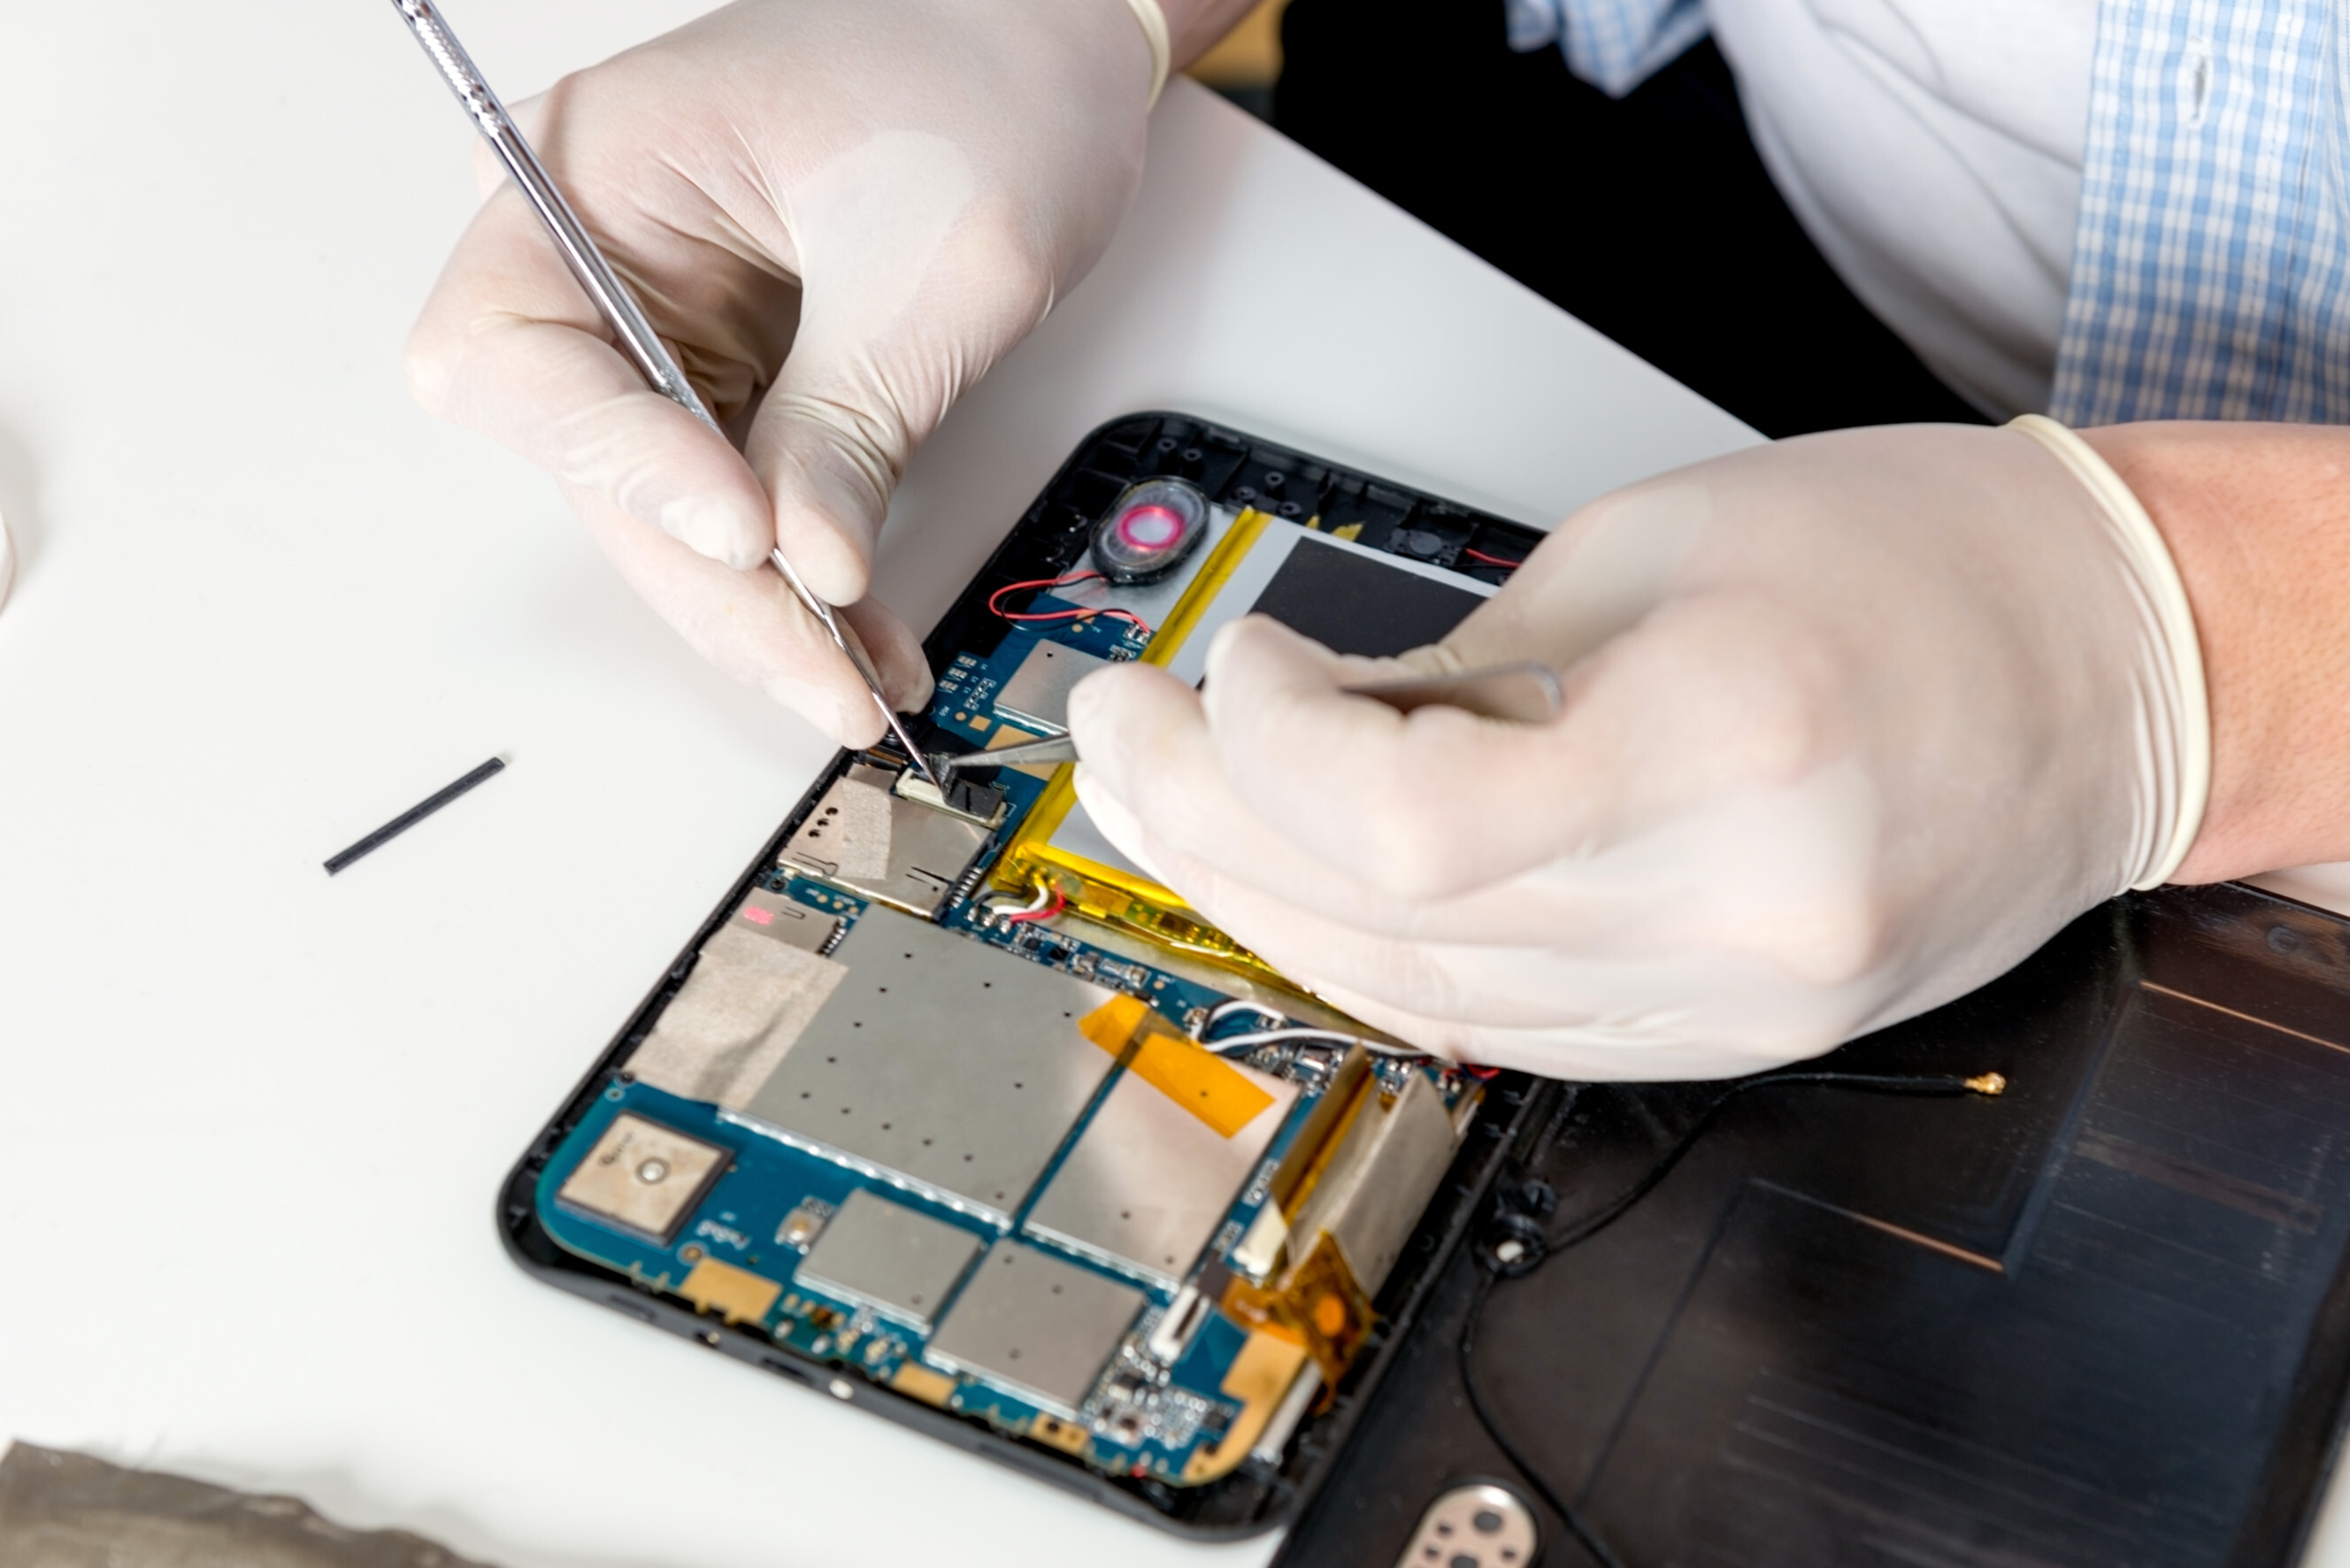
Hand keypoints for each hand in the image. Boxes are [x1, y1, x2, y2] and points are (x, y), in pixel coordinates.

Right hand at [405, 0, 1159, 743]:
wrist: (1053, 51)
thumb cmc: (981, 77)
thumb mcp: (925, 261)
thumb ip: (850, 421)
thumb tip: (810, 568)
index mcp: (590, 167)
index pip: (522, 356)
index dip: (624, 463)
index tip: (746, 532)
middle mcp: (601, 253)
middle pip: (599, 466)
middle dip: (717, 584)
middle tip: (819, 673)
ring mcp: (664, 325)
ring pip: (670, 512)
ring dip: (764, 610)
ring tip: (858, 683)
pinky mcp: (733, 380)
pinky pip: (741, 502)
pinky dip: (799, 578)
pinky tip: (859, 637)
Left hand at [1069, 420, 2218, 1079]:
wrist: (2111, 674)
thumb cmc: (1915, 562)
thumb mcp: (1651, 547)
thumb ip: (1453, 666)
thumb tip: (1284, 727)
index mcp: (1729, 745)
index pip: (1406, 828)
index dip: (1261, 754)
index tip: (1230, 666)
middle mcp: (1738, 912)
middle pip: (1377, 924)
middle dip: (1203, 822)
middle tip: (1121, 733)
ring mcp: (1735, 1004)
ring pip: (1412, 999)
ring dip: (1256, 902)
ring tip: (1166, 804)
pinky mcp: (1725, 1040)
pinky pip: (1491, 1029)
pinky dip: (1369, 958)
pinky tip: (1287, 886)